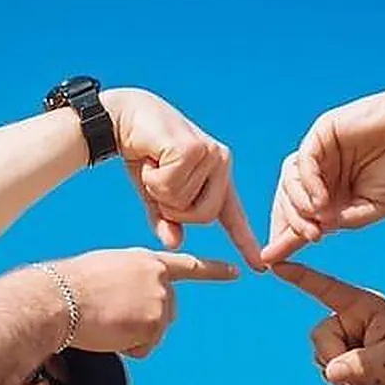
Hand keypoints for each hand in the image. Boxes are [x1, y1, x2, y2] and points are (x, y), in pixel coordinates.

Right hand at [52, 248, 237, 357]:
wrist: (60, 297)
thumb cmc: (70, 285)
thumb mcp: (106, 269)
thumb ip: (130, 281)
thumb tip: (129, 302)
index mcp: (147, 260)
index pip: (188, 265)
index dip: (213, 271)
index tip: (236, 272)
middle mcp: (159, 279)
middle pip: (166, 313)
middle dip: (145, 323)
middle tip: (112, 317)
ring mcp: (160, 301)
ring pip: (154, 333)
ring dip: (132, 335)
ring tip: (106, 321)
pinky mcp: (155, 323)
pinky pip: (144, 348)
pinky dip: (127, 347)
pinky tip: (109, 332)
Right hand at [104, 88, 263, 268]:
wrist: (124, 117)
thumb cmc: (143, 155)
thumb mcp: (157, 195)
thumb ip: (168, 220)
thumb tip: (175, 245)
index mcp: (218, 176)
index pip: (234, 215)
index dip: (245, 242)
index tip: (260, 267)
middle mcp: (221, 163)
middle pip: (204, 217)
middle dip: (174, 211)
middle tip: (158, 184)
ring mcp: (211, 155)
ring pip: (184, 203)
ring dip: (159, 191)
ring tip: (154, 165)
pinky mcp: (195, 150)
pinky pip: (171, 187)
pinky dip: (153, 179)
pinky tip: (150, 158)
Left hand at [262, 82, 384, 263]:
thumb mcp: (377, 207)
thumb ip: (346, 220)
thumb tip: (315, 231)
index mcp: (332, 193)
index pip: (299, 217)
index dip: (284, 238)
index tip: (271, 260)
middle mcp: (322, 173)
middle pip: (287, 201)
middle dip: (291, 224)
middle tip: (308, 238)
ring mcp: (320, 152)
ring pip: (289, 182)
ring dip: (297, 205)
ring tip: (316, 220)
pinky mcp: (322, 133)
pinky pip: (303, 161)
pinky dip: (307, 184)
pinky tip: (320, 200)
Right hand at [272, 262, 384, 384]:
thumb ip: (361, 364)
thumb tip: (331, 371)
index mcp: (363, 305)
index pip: (326, 288)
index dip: (301, 277)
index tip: (277, 265)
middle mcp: (350, 319)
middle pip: (320, 337)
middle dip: (337, 359)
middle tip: (366, 373)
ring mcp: (346, 340)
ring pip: (322, 357)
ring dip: (342, 375)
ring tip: (371, 377)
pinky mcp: (346, 358)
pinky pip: (328, 371)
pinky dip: (343, 382)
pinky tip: (365, 382)